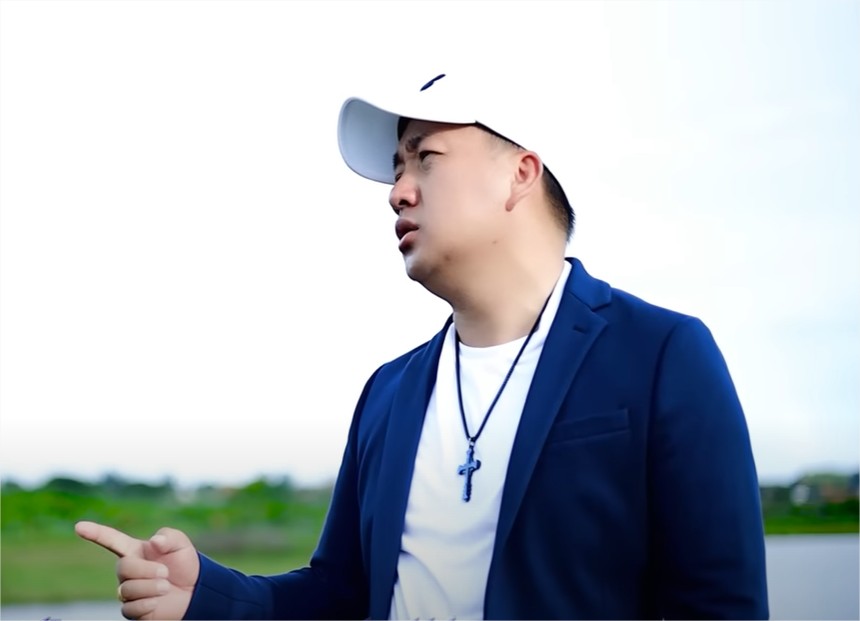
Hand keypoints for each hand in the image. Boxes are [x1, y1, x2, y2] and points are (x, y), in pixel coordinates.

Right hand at [75, 520, 198, 619]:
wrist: (194, 591)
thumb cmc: (183, 564)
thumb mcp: (180, 545)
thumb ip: (169, 536)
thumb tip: (154, 541)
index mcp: (135, 551)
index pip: (111, 541)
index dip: (95, 533)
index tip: (79, 526)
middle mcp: (127, 570)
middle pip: (122, 567)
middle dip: (145, 570)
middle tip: (165, 573)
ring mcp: (128, 590)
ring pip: (126, 589)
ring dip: (150, 588)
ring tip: (166, 586)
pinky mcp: (132, 610)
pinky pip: (130, 608)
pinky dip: (147, 604)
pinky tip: (157, 601)